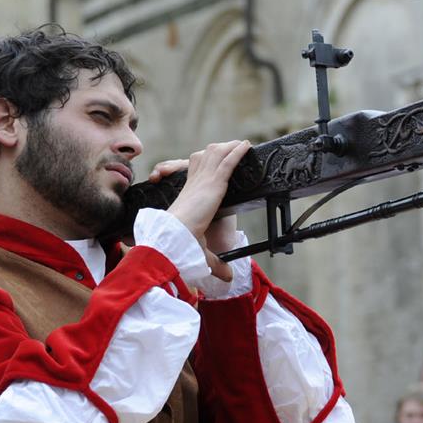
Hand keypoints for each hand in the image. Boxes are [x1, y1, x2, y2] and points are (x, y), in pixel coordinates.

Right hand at [155, 141, 251, 276]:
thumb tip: (228, 279)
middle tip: (231, 147)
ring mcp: (204, 181)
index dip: (202, 162)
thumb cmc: (181, 243)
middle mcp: (195, 184)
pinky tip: (247, 146)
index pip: (195, 170)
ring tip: (240, 143)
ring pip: (216, 155)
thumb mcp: (201, 251)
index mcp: (189, 194)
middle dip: (218, 149)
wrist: (176, 238)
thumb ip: (216, 262)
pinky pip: (228, 162)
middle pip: (205, 157)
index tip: (211, 159)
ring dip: (229, 147)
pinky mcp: (214, 183)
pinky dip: (237, 153)